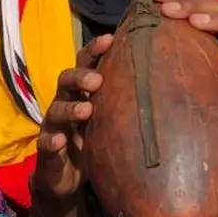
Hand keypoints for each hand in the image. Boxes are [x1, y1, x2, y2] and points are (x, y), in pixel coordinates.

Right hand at [32, 34, 113, 206]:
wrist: (63, 177)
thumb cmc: (92, 142)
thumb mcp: (109, 121)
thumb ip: (127, 102)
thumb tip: (171, 82)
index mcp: (81, 93)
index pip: (85, 65)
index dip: (94, 51)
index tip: (110, 39)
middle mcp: (65, 104)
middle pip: (66, 81)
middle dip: (80, 77)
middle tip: (96, 80)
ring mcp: (54, 126)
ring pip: (56, 110)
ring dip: (70, 108)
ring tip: (86, 110)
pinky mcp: (47, 151)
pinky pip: (45, 144)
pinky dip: (51, 141)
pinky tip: (60, 140)